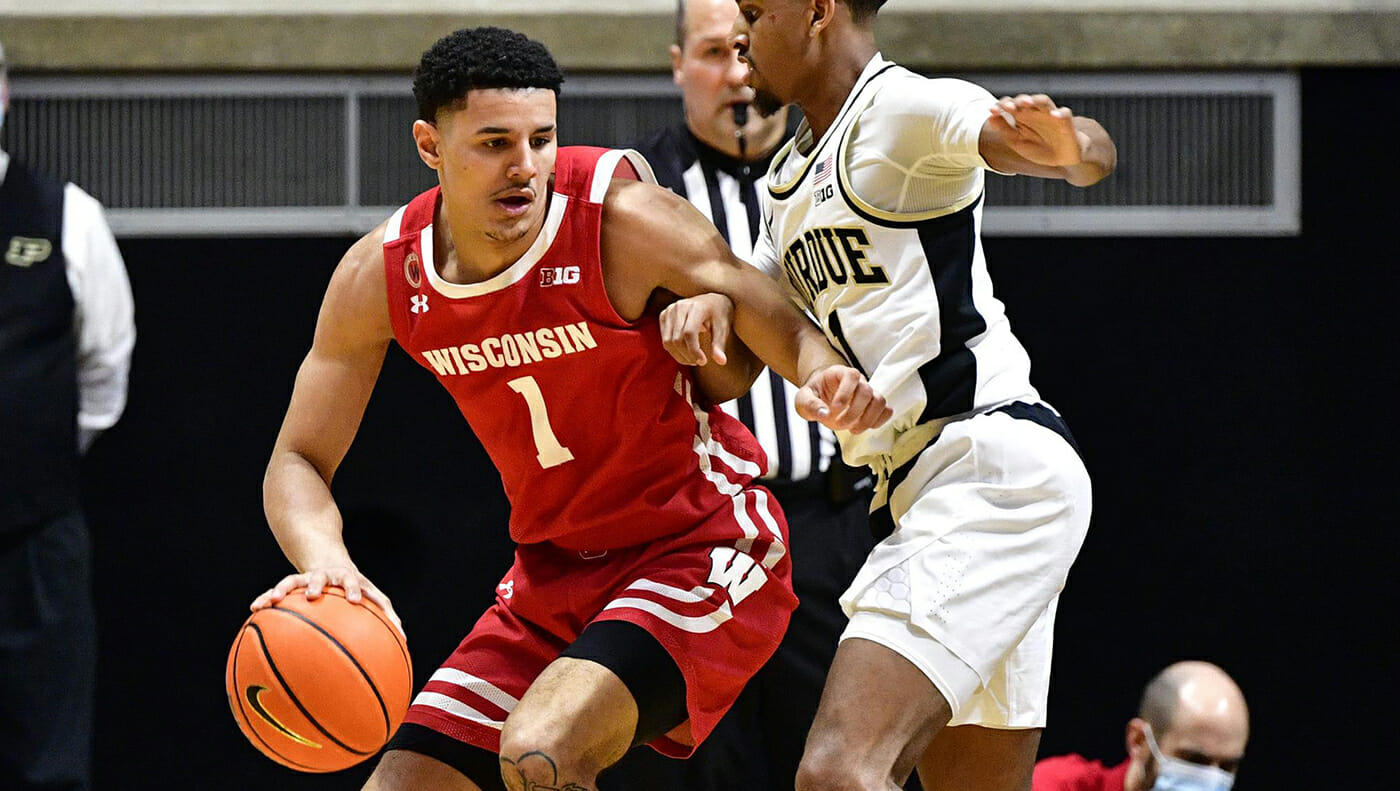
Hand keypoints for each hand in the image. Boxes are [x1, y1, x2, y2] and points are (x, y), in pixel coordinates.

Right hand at [250, 566, 403, 637]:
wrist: (328, 558)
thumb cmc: (354, 586)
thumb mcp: (370, 595)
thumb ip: (385, 614)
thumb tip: (405, 639)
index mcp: (350, 581)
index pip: (355, 583)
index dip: (355, 591)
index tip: (355, 601)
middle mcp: (329, 577)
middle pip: (322, 577)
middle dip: (319, 584)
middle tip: (314, 594)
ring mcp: (308, 577)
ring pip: (294, 580)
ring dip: (284, 588)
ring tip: (272, 600)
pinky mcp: (292, 582)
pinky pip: (277, 590)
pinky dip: (266, 598)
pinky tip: (255, 608)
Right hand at [661, 293, 731, 365]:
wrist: (712, 300)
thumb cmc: (719, 315)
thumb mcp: (723, 328)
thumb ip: (719, 344)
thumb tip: (721, 361)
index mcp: (697, 307)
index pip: (689, 333)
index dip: (694, 351)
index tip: (703, 361)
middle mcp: (680, 306)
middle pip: (677, 339)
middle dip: (687, 356)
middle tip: (699, 362)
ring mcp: (670, 310)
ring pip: (668, 341)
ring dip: (679, 356)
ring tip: (693, 359)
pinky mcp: (664, 315)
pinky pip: (665, 339)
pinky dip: (674, 350)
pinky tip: (686, 352)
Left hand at [795, 365, 892, 433]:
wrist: (822, 396)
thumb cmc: (814, 395)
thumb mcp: (803, 399)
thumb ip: (810, 405)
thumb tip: (823, 414)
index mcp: (840, 373)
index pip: (851, 376)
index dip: (844, 394)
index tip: (833, 411)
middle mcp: (858, 381)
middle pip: (867, 391)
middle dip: (854, 412)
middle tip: (840, 424)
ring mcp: (868, 392)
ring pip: (880, 401)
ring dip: (868, 419)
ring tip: (853, 429)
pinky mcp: (874, 405)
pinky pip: (886, 410)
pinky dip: (879, 421)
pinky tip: (865, 427)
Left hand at [987, 93, 1088, 167]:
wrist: (1062, 159)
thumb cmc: (1038, 148)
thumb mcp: (1017, 141)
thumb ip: (1004, 130)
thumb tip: (990, 117)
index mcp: (1023, 116)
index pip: (1011, 105)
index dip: (1001, 106)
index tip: (992, 110)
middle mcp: (1036, 112)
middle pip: (1026, 101)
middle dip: (1017, 101)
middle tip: (1008, 106)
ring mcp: (1051, 115)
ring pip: (1044, 102)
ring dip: (1035, 101)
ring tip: (1027, 102)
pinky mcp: (1066, 123)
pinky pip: (1064, 114)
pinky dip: (1060, 114)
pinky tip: (1054, 115)